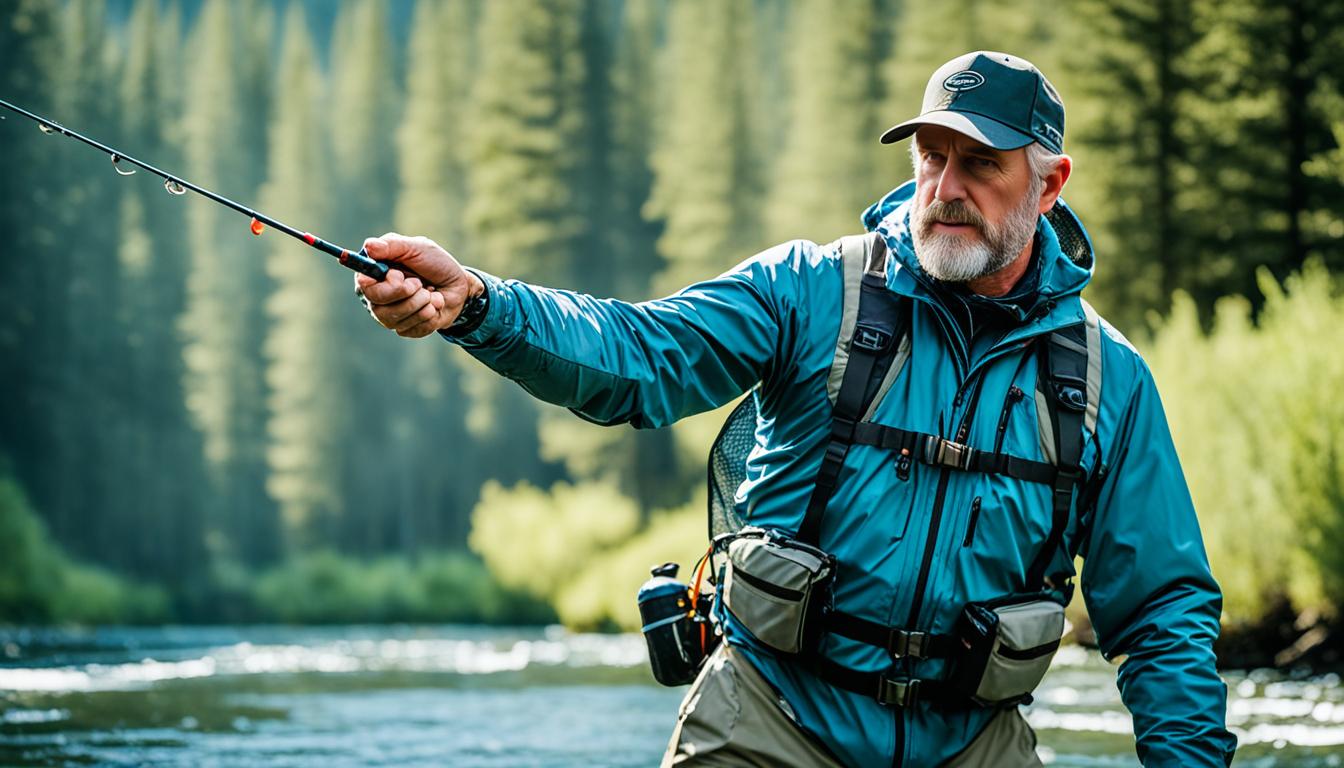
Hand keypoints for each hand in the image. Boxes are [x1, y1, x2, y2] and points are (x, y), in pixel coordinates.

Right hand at [354, 233, 483, 338]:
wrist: (458, 285)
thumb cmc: (435, 263)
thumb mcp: (416, 247)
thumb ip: (392, 245)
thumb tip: (369, 246)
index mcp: (374, 274)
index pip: (364, 286)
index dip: (387, 285)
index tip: (401, 276)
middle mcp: (376, 297)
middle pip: (379, 308)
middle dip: (410, 295)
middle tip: (421, 284)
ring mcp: (388, 316)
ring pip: (397, 320)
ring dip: (422, 304)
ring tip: (430, 293)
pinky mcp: (404, 329)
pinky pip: (413, 329)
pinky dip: (430, 315)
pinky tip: (434, 305)